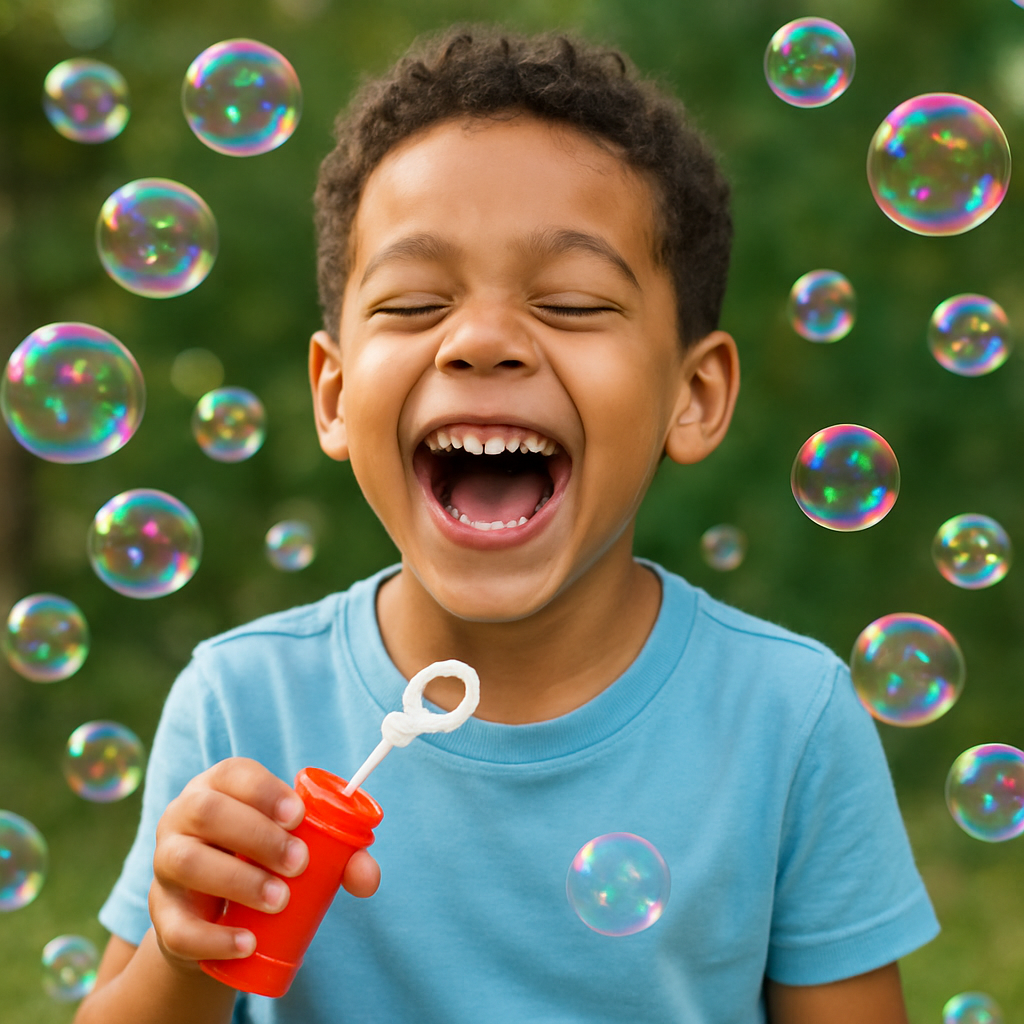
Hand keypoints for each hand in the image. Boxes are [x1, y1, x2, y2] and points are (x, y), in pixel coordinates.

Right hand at [149, 757, 379, 971]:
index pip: (234, 773)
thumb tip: (367, 877)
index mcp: (220, 787)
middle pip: (207, 811)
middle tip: (299, 863)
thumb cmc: (264, 861)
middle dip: (256, 835)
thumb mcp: (298, 848)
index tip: (298, 816)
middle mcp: (183, 816)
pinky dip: (213, 936)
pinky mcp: (161, 913)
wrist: (218, 916)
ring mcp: (165, 864)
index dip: (265, 791)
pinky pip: (175, 926)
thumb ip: (340, 857)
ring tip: (279, 899)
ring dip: (237, 880)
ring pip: (185, 862)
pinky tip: (247, 943)